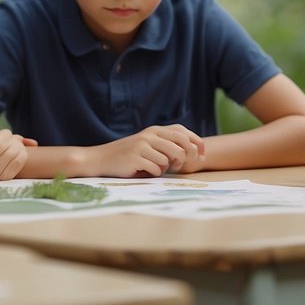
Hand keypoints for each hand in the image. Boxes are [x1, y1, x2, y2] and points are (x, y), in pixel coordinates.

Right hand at [89, 125, 204, 176]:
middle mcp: (150, 135)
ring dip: (164, 168)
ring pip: (168, 159)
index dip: (197, 143)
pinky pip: (156, 169)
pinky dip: (153, 173)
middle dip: (184, 158)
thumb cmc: (127, 155)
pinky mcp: (136, 157)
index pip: (183, 132)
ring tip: (152, 168)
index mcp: (155, 130)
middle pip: (181, 145)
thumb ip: (165, 144)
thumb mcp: (146, 144)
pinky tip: (142, 171)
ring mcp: (142, 145)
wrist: (101, 159)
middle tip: (178, 167)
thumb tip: (192, 151)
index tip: (202, 155)